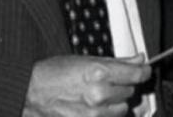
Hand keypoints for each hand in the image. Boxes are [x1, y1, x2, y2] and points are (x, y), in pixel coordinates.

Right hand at [23, 53, 149, 116]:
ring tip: (98, 97)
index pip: (138, 74)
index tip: (143, 70)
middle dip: (124, 87)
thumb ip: (118, 62)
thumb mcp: (87, 60)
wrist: (29, 92)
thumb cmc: (54, 74)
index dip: (143, 71)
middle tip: (110, 83)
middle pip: (130, 92)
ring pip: (122, 109)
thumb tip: (139, 59)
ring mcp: (93, 114)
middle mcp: (98, 95)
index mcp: (100, 73)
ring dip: (115, 103)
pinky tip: (93, 108)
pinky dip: (105, 114)